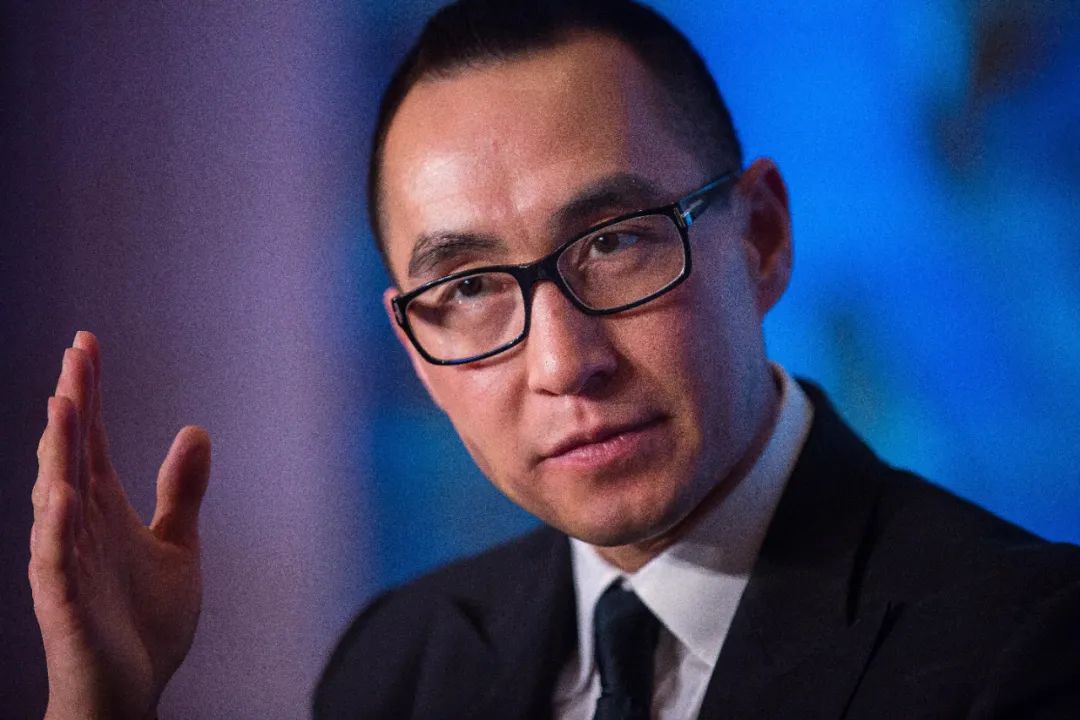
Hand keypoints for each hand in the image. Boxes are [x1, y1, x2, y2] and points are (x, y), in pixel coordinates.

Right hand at [29, 331, 210, 719]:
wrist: (131, 689)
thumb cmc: (143, 621)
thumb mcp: (177, 545)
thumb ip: (181, 492)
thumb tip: (196, 430)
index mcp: (102, 510)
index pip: (93, 440)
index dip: (90, 394)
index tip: (87, 345)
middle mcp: (79, 527)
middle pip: (72, 455)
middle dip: (75, 405)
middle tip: (77, 353)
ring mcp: (67, 563)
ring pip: (57, 497)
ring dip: (59, 452)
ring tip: (65, 402)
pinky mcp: (66, 603)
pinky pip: (56, 561)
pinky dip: (56, 528)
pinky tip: (61, 493)